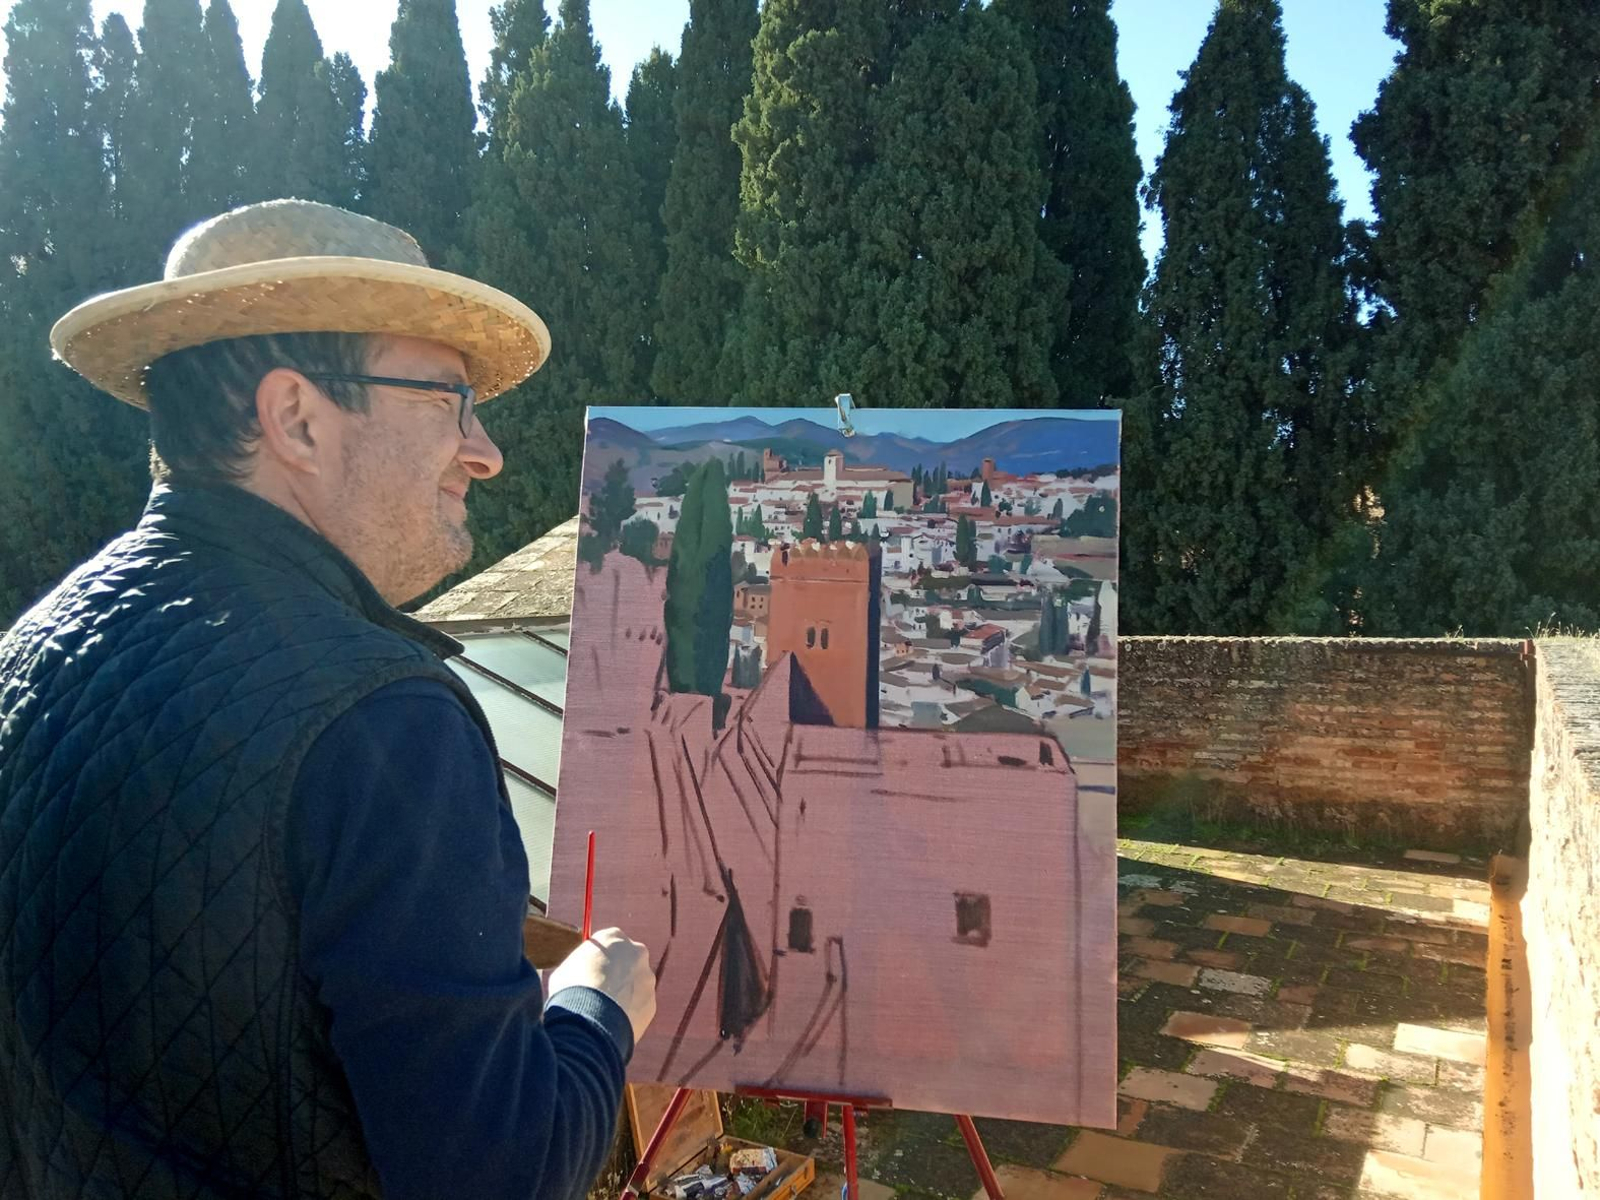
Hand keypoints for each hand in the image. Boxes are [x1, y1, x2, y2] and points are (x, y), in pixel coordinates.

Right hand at [546, 927, 656, 1043]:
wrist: (590, 1019)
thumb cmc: (572, 990)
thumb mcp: (567, 968)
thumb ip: (582, 964)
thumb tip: (580, 971)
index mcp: (613, 937)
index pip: (609, 941)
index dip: (599, 957)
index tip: (592, 969)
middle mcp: (636, 952)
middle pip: (628, 960)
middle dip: (618, 973)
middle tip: (601, 990)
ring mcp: (647, 977)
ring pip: (635, 985)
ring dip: (624, 994)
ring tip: (604, 1011)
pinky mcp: (652, 1002)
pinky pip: (639, 1006)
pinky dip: (628, 1013)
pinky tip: (612, 1022)